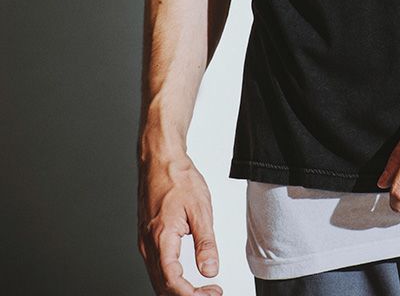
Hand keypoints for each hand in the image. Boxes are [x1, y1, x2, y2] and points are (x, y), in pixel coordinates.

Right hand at [137, 153, 222, 294]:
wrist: (160, 159)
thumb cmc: (177, 178)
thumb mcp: (200, 209)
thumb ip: (206, 243)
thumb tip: (210, 269)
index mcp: (161, 238)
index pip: (172, 282)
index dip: (192, 295)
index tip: (211, 293)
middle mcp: (148, 245)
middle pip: (162, 287)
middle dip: (187, 295)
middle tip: (211, 292)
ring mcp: (145, 242)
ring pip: (158, 279)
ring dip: (179, 289)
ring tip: (203, 287)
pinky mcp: (147, 238)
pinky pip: (156, 268)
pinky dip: (171, 279)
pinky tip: (185, 277)